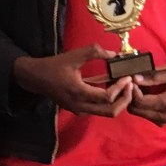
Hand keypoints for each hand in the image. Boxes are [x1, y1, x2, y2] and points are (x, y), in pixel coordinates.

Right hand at [13, 44, 132, 116]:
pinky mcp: (78, 110)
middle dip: (125, 100)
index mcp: (79, 92)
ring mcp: (79, 110)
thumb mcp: (74, 55)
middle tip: (130, 86)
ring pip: (105, 113)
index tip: (127, 77)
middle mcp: (80, 106)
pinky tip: (111, 89)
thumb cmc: (54, 66)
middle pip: (110, 112)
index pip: (107, 97)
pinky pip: (98, 110)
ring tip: (124, 87)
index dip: (120, 88)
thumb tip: (115, 54)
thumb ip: (94, 52)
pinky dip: (109, 103)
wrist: (35, 78)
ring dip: (118, 102)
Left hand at [127, 69, 165, 125]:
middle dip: (131, 96)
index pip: (139, 101)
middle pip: (135, 109)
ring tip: (139, 87)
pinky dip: (141, 105)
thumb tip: (135, 78)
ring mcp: (162, 121)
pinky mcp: (162, 122)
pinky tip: (146, 94)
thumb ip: (155, 77)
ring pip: (138, 113)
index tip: (133, 79)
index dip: (132, 90)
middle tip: (133, 83)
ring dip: (135, 101)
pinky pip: (144, 115)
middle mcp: (163, 116)